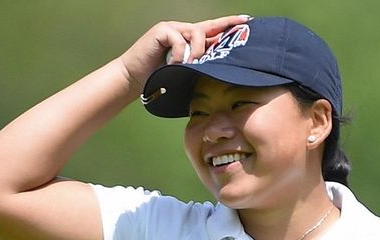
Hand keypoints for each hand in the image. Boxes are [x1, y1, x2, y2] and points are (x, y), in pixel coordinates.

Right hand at [118, 15, 250, 91]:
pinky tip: (175, 64)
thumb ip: (199, 66)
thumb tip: (221, 69)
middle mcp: (181, 30)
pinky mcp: (162, 30)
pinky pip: (180, 40)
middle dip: (222, 30)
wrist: (134, 79)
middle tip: (235, 34)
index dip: (227, 24)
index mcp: (188, 39)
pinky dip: (181, 54)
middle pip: (206, 28)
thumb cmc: (160, 79)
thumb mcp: (185, 72)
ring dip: (197, 52)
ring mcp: (171, 28)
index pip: (211, 29)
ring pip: (196, 33)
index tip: (245, 21)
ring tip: (190, 65)